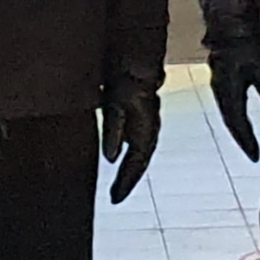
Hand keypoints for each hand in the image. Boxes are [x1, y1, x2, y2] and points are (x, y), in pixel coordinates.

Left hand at [101, 83, 161, 202]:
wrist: (137, 60)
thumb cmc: (127, 80)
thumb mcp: (116, 105)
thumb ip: (114, 130)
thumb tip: (111, 158)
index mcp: (144, 132)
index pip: (135, 166)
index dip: (125, 183)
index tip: (114, 200)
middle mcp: (149, 132)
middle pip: (138, 164)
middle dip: (127, 181)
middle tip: (115, 198)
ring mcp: (146, 125)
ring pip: (138, 156)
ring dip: (129, 171)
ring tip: (118, 186)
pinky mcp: (139, 119)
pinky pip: (135, 145)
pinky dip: (128, 157)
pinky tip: (119, 160)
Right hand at [208, 33, 259, 162]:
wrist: (228, 24)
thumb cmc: (244, 45)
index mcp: (228, 92)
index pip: (238, 124)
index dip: (247, 142)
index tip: (255, 158)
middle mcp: (219, 92)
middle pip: (231, 122)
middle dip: (242, 138)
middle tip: (252, 153)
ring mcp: (218, 85)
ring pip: (228, 113)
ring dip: (238, 128)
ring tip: (248, 140)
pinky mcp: (221, 78)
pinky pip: (228, 104)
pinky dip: (236, 116)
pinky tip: (242, 117)